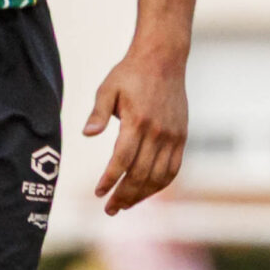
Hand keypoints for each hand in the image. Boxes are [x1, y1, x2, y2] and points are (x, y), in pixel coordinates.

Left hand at [84, 40, 189, 214]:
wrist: (164, 59)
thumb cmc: (131, 73)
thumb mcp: (107, 88)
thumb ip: (98, 113)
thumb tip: (87, 134)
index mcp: (138, 121)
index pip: (123, 159)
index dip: (110, 180)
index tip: (99, 193)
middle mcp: (158, 132)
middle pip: (141, 173)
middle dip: (124, 195)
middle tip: (110, 209)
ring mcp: (173, 136)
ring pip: (159, 176)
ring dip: (142, 194)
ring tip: (125, 205)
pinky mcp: (181, 136)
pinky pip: (174, 168)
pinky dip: (161, 184)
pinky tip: (147, 192)